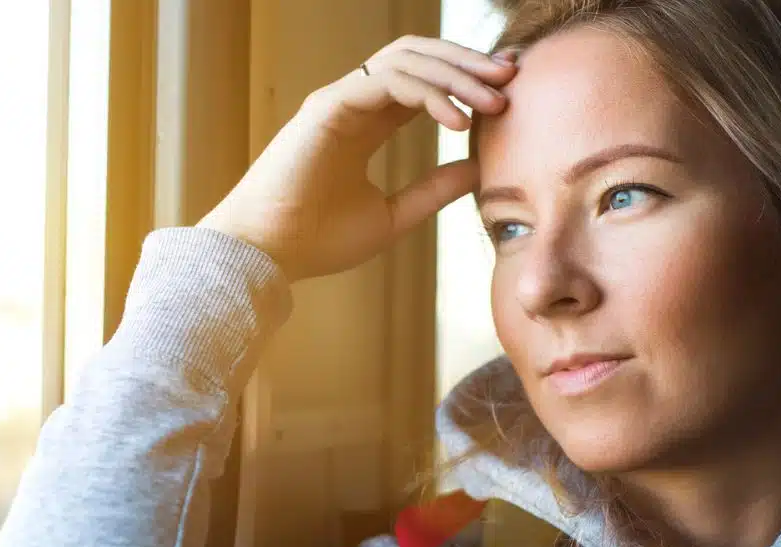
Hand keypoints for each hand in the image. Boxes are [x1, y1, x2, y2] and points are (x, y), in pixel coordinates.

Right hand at [199, 36, 516, 281]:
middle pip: (419, 56)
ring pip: (407, 59)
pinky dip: (428, 93)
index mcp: (366, 123)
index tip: (506, 95)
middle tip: (511, 77)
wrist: (269, 255)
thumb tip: (477, 169)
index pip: (423, 81)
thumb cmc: (318, 241)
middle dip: (468, 62)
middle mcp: (353, 102)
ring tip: (493, 99)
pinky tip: (456, 120)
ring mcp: (339, 99)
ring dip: (456, 73)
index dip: (465, 81)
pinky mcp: (328, 106)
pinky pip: (387, 80)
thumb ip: (434, 190)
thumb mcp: (393, 216)